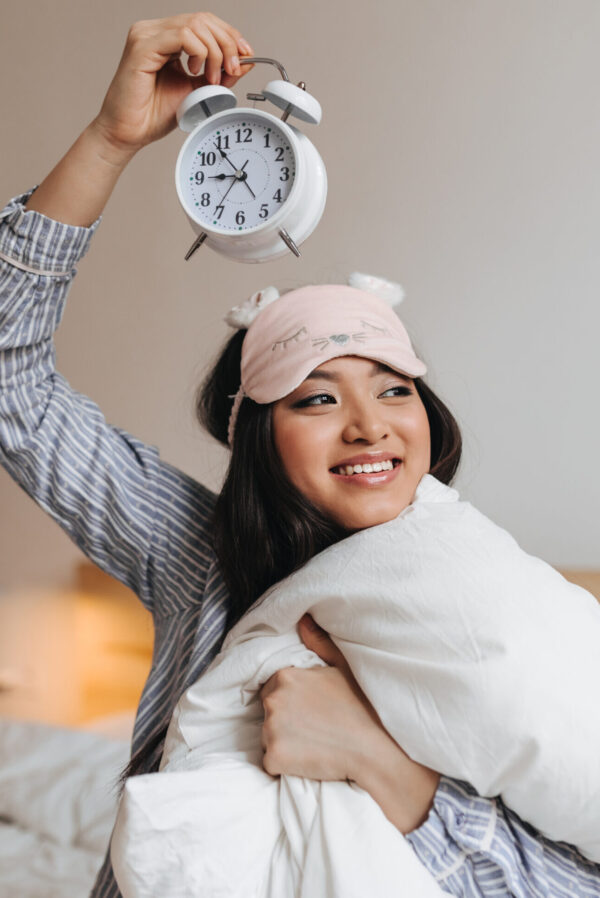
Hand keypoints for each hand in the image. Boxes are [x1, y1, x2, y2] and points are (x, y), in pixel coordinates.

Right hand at [92, 13, 254, 157]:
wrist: (129, 133)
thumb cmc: (153, 114)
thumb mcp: (197, 91)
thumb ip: (219, 74)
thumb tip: (246, 61)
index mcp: (166, 38)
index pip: (204, 22)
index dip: (229, 35)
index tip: (245, 56)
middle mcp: (155, 31)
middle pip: (203, 19)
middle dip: (227, 43)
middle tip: (233, 69)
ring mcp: (146, 35)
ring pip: (196, 25)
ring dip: (214, 52)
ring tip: (211, 79)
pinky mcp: (143, 46)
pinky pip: (183, 36)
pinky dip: (199, 53)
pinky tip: (196, 72)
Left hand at [260, 614, 439, 833]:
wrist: (375, 750)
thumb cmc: (363, 707)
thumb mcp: (343, 666)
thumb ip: (318, 642)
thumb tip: (302, 620)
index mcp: (286, 676)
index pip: (273, 688)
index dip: (292, 700)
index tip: (311, 710)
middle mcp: (273, 700)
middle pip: (268, 713)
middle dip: (284, 720)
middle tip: (314, 727)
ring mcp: (271, 730)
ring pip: (268, 738)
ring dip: (284, 743)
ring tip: (314, 743)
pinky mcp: (274, 757)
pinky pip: (271, 763)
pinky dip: (285, 765)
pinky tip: (309, 760)